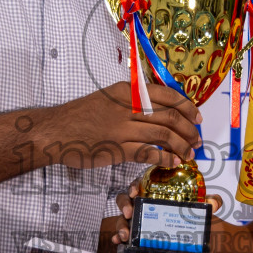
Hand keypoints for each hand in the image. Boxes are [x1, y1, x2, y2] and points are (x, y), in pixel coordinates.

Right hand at [38, 83, 200, 169]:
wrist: (56, 131)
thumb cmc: (80, 116)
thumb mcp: (108, 99)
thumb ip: (132, 102)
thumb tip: (159, 112)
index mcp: (128, 91)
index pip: (168, 95)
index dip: (188, 108)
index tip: (197, 118)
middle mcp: (128, 106)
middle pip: (171, 116)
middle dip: (190, 130)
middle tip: (197, 139)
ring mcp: (123, 128)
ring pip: (164, 135)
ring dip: (182, 145)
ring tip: (189, 153)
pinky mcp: (118, 148)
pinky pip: (149, 152)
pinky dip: (165, 158)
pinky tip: (173, 162)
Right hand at [110, 181, 224, 247]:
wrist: (180, 240)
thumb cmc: (183, 217)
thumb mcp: (196, 210)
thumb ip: (207, 204)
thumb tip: (216, 201)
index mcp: (151, 193)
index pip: (139, 184)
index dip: (134, 185)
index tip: (135, 191)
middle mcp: (139, 204)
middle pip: (124, 199)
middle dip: (123, 205)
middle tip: (128, 213)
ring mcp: (134, 219)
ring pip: (121, 218)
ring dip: (120, 225)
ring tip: (125, 235)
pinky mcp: (131, 234)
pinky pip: (120, 235)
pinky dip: (118, 238)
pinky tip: (120, 243)